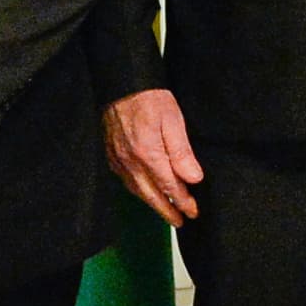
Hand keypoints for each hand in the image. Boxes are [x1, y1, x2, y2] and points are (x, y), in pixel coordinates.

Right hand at [106, 88, 203, 222]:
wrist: (122, 83)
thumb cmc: (150, 98)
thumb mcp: (174, 121)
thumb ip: (182, 152)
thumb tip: (193, 179)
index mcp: (148, 155)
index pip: (170, 187)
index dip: (183, 202)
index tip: (194, 211)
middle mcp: (131, 162)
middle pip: (151, 195)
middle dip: (167, 211)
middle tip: (181, 222)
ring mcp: (119, 159)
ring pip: (137, 190)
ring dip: (152, 203)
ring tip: (166, 211)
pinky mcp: (111, 154)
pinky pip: (125, 180)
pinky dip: (138, 190)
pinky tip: (145, 191)